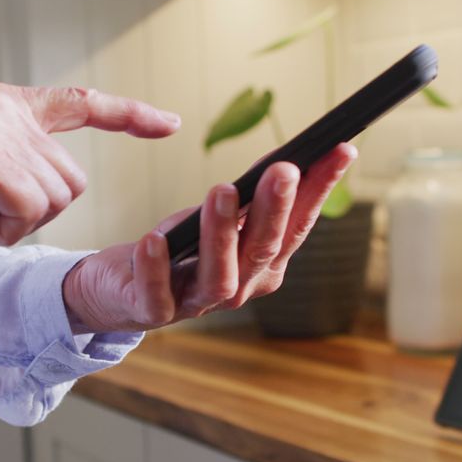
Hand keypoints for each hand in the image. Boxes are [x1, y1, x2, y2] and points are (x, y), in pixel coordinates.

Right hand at [0, 82, 179, 262]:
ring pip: (56, 197)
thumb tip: (61, 182)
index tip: (169, 122)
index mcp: (5, 105)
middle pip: (72, 178)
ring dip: (17, 224)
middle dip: (38, 211)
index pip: (80, 102)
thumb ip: (20, 158)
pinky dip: (3, 230)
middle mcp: (3, 107)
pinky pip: (30, 209)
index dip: (128, 114)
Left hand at [62, 143, 357, 332]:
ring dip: (222, 233)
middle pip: (264, 249)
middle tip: (284, 169)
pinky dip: (156, 268)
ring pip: (220, 275)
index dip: (320, 190)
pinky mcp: (154, 311)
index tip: (341, 150)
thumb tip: (286, 161)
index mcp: (263, 265)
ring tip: (222, 190)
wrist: (121, 289)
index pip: (298, 225)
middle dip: (275, 209)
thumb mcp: (218, 218)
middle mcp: (240, 287)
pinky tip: (154, 239)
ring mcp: (198, 304)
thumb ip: (250, 199)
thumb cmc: (179, 249)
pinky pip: (158, 294)